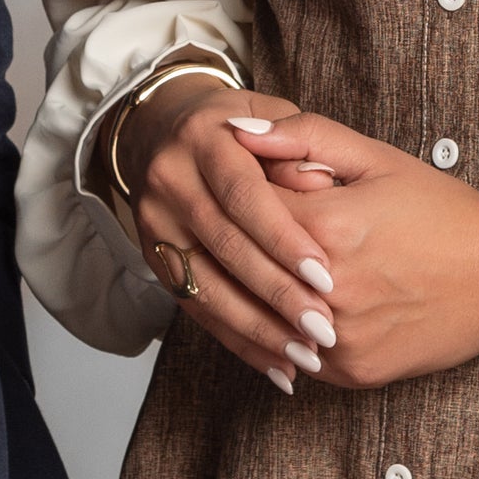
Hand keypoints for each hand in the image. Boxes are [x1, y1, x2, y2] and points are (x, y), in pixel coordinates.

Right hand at [116, 77, 342, 393]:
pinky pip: (196, 310)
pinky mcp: (153, 259)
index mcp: (201, 137)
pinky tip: (276, 365)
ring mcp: (154, 223)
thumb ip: (301, 142)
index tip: (325, 275)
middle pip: (223, 246)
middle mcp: (168, 179)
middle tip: (322, 329)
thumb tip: (321, 185)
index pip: (243, 195)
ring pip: (205, 286)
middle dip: (275, 292)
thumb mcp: (272, 113)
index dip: (283, 237)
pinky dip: (238, 341)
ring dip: (257, 329)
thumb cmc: (241, 127)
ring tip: (305, 357)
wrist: (166, 128)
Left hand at [223, 111, 478, 388]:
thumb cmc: (442, 210)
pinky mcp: (352, 372)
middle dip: (239, 244)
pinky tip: (297, 308)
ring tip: (266, 269)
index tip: (245, 186)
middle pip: (247, 266)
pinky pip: (297, 354)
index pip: (244, 209)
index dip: (241, 194)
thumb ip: (303, 136)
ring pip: (265, 317)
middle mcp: (326, 290)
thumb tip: (236, 130)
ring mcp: (338, 339)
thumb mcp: (376, 158)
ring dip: (256, 294)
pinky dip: (289, 332)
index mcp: (327, 227)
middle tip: (244, 229)